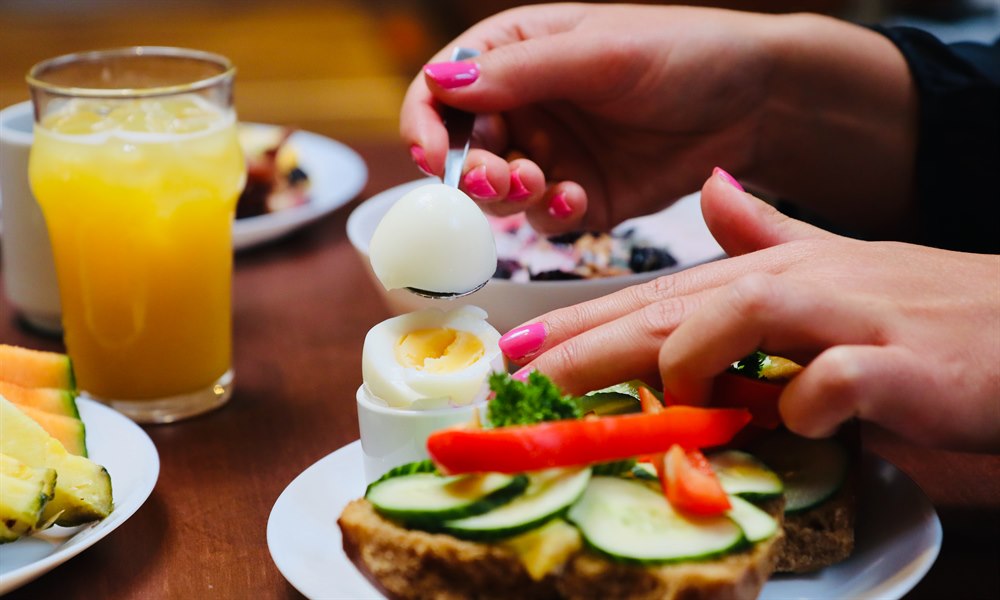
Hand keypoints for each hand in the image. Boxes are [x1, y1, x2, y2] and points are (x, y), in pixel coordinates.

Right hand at [400, 4, 915, 236]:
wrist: (755, 105)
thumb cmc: (683, 54)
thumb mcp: (599, 53)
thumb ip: (519, 72)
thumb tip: (439, 81)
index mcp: (517, 53)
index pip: (442, 88)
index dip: (425, 122)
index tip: (431, 156)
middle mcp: (526, 106)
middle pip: (461, 149)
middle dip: (472, 170)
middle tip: (501, 177)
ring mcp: (551, 155)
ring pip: (496, 192)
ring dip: (508, 196)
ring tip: (541, 184)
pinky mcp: (580, 197)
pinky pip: (543, 219)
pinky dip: (552, 215)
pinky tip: (579, 199)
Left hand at [500, 169, 999, 451]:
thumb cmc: (921, 307)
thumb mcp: (834, 266)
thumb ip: (767, 235)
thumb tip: (716, 192)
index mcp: (769, 271)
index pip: (655, 298)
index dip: (579, 323)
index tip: (517, 351)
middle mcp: (796, 284)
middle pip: (672, 310)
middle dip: (589, 348)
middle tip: (527, 382)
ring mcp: (849, 318)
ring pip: (741, 319)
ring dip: (694, 367)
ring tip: (677, 410)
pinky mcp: (902, 364)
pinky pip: (835, 382)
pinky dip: (805, 405)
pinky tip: (797, 423)